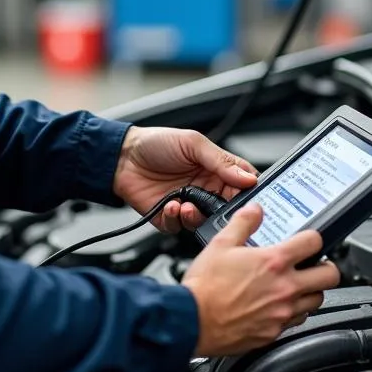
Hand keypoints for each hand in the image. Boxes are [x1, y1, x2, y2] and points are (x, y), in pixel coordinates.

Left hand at [112, 126, 257, 231]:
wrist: (122, 157)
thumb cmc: (156, 144)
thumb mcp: (193, 144)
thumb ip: (221, 161)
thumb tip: (248, 177)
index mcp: (215, 169)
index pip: (241, 185)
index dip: (247, 193)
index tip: (247, 197)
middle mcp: (204, 188)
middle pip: (226, 208)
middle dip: (223, 210)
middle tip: (217, 206)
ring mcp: (188, 204)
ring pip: (204, 222)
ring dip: (197, 217)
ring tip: (186, 206)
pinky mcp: (170, 217)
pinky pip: (180, 228)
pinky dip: (176, 220)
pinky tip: (170, 206)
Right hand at [181, 203, 340, 355]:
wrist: (192, 321)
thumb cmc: (205, 286)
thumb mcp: (221, 243)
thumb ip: (243, 222)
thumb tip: (256, 210)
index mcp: (274, 262)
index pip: (314, 242)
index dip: (313, 238)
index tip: (307, 240)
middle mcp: (284, 288)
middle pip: (329, 276)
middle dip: (325, 267)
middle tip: (314, 265)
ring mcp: (282, 313)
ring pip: (317, 301)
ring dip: (311, 291)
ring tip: (298, 286)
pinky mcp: (274, 333)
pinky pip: (297, 321)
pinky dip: (294, 312)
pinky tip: (279, 306)